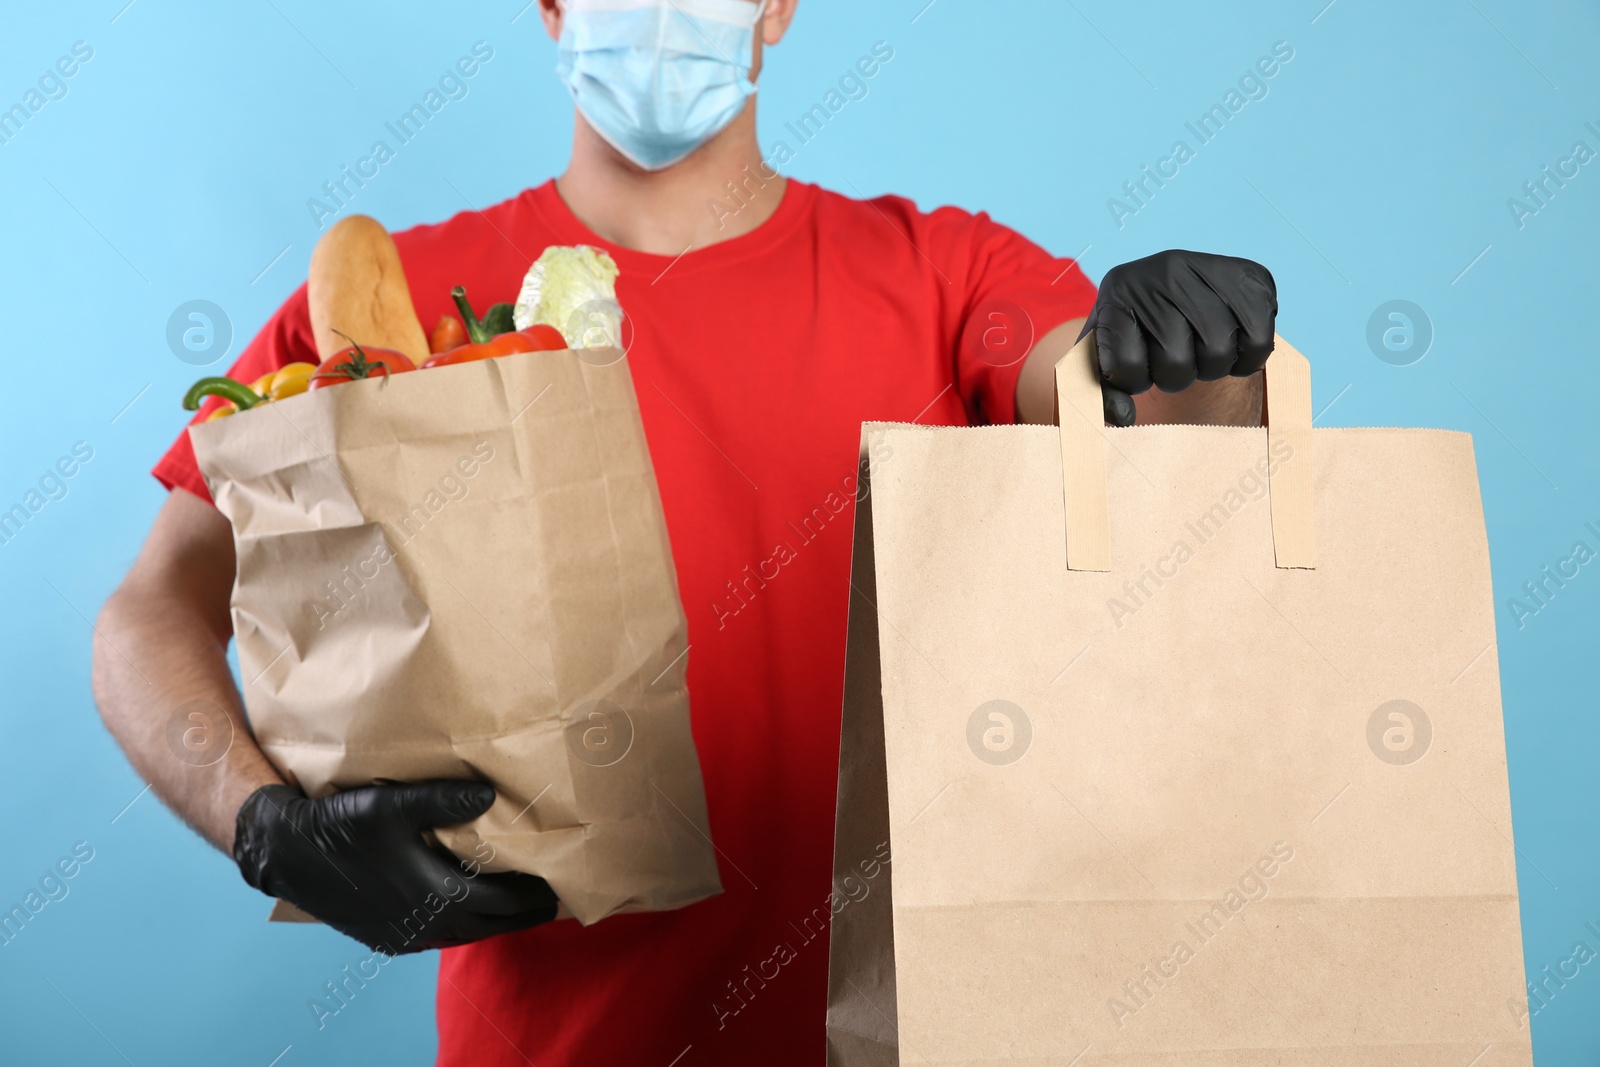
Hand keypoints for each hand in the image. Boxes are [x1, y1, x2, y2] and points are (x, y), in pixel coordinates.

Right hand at [233, 780, 556, 953]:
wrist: (285, 854)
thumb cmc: (339, 826)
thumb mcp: (391, 804)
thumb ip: (443, 800)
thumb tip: (491, 795)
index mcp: (431, 895)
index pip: (500, 904)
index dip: (531, 895)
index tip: (557, 882)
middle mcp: (422, 925)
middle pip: (489, 926)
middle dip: (522, 912)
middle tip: (551, 896)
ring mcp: (403, 936)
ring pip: (466, 935)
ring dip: (494, 921)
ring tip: (519, 902)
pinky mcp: (387, 939)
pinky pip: (441, 937)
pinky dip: (466, 925)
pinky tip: (471, 908)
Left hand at [1080, 250, 1276, 425]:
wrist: (1176, 295)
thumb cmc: (1137, 334)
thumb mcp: (1108, 356)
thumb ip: (1104, 393)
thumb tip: (1124, 418)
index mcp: (1118, 291)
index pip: (1126, 366)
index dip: (1135, 381)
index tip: (1139, 364)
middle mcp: (1163, 270)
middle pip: (1175, 362)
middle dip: (1176, 376)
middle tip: (1176, 358)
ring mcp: (1209, 266)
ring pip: (1218, 353)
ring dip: (1212, 368)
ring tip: (1201, 350)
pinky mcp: (1251, 275)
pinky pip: (1259, 341)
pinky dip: (1247, 358)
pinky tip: (1232, 344)